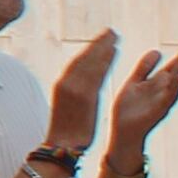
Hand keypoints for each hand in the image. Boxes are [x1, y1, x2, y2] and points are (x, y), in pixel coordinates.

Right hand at [45, 29, 118, 150]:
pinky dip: (104, 60)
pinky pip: (96, 73)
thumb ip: (76, 91)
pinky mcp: (84, 95)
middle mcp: (66, 82)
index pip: (78, 61)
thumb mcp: (68, 105)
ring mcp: (74, 88)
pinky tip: (114, 51)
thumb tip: (85, 84)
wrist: (62, 145)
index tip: (103, 40)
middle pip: (84, 57)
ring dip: (103, 47)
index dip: (91, 49)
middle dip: (98, 43)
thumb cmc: (67, 128)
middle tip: (111, 31)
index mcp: (62, 83)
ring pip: (91, 61)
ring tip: (115, 37)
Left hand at [103, 36, 177, 155]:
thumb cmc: (130, 109)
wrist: (124, 132)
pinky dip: (175, 86)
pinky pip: (169, 96)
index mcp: (158, 82)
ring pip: (177, 80)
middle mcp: (164, 89)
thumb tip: (157, 50)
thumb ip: (144, 68)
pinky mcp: (158, 110)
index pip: (175, 62)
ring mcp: (163, 99)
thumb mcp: (135, 82)